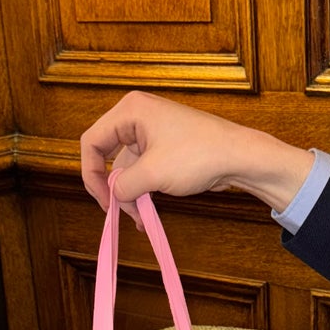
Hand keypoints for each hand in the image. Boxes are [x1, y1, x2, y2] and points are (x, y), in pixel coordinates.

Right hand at [80, 91, 313, 217]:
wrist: (239, 157)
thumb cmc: (199, 155)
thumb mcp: (152, 174)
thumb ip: (123, 185)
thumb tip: (113, 195)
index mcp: (130, 111)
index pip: (92, 142)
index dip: (91, 174)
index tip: (102, 200)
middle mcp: (137, 117)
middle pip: (107, 156)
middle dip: (113, 188)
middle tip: (118, 212)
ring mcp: (151, 132)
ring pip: (126, 168)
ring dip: (130, 195)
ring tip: (139, 218)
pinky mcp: (164, 148)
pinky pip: (142, 171)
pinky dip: (142, 191)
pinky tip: (146, 213)